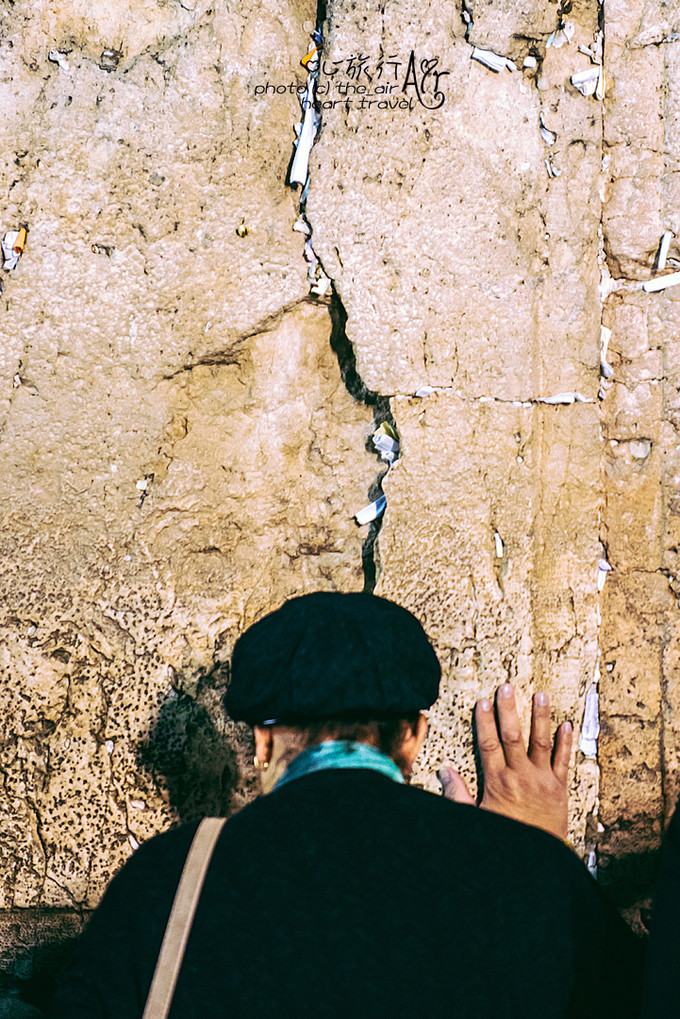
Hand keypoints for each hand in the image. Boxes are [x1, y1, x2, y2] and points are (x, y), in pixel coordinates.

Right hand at [438, 684, 572, 839]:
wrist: (537, 861)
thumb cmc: (504, 840)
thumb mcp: (476, 819)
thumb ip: (458, 794)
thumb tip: (444, 771)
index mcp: (498, 782)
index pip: (489, 745)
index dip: (484, 722)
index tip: (482, 702)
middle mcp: (520, 777)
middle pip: (513, 736)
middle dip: (509, 710)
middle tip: (507, 687)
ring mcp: (542, 781)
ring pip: (541, 743)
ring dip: (540, 717)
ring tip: (540, 695)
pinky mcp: (559, 789)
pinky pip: (564, 762)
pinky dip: (566, 743)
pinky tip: (567, 725)